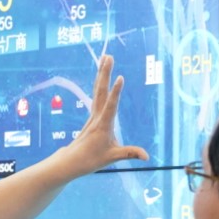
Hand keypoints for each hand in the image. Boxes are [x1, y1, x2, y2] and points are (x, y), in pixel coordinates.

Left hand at [58, 54, 148, 174]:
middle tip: (109, 57)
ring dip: (101, 74)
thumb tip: (147, 157)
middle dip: (105, 73)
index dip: (116, 92)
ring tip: (106, 58)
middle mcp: (96, 117)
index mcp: (103, 125)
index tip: (120, 78)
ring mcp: (93, 114)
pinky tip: (101, 74)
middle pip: (101, 91)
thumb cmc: (91, 159)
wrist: (72, 161)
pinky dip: (99, 83)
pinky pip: (96, 95)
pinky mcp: (92, 115)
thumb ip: (129, 153)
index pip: (111, 106)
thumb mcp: (112, 157)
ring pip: (98, 91)